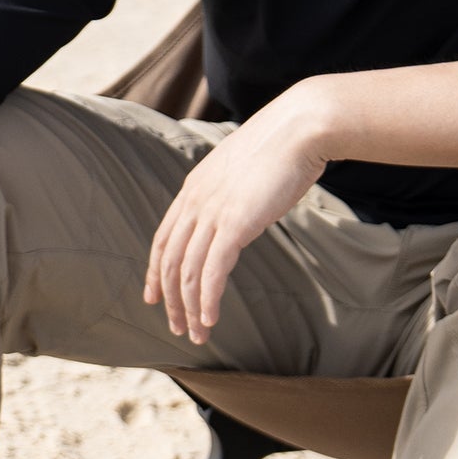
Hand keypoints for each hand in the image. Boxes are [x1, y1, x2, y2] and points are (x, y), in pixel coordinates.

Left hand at [144, 81, 333, 344]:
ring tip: (197, 333)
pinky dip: (208, 301)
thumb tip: (231, 211)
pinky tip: (210, 320)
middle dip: (171, 301)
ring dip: (190, 309)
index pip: (163, 240)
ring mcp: (212, 215)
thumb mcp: (241, 170)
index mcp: (192, 190)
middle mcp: (195, 204)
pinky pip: (212, 273)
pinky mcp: (234, 225)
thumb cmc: (282, 146)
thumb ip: (226, 193)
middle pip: (170, 264)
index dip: (154, 273)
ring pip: (188, 274)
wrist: (303, 125)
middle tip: (177, 327)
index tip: (153, 298)